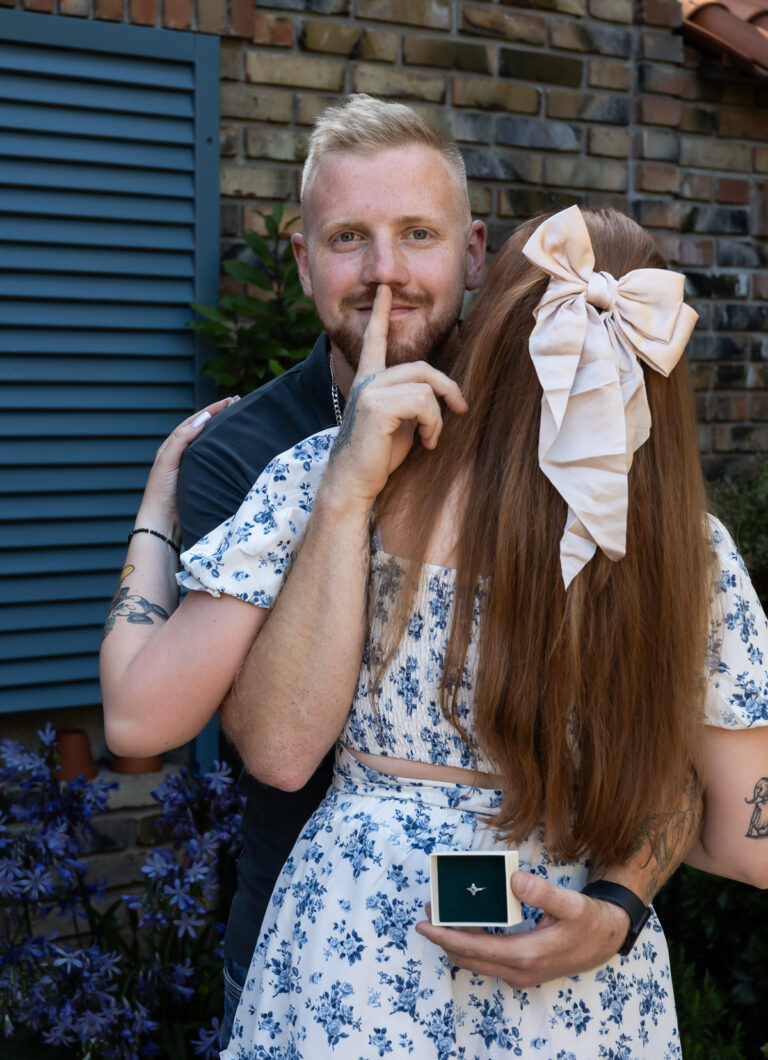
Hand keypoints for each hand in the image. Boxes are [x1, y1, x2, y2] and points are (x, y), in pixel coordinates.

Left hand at [135, 397, 237, 539]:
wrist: (164, 523)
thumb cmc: (161, 493)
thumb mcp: (168, 462)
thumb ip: (181, 440)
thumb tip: (201, 419)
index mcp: (173, 446)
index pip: (196, 421)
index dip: (213, 409)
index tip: (231, 400)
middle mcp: (184, 454)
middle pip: (205, 429)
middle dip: (221, 416)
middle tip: (240, 405)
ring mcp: (194, 467)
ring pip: (212, 444)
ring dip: (224, 431)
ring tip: (241, 421)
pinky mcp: (203, 479)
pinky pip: (216, 460)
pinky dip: (225, 450)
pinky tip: (236, 449)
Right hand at [324, 285, 466, 506]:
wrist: (354, 483)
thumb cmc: (377, 457)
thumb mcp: (400, 423)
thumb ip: (412, 401)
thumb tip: (442, 395)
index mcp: (369, 381)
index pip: (375, 341)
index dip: (380, 314)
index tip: (384, 290)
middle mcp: (367, 381)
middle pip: (423, 368)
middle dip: (448, 389)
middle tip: (460, 409)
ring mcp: (370, 391)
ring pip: (426, 388)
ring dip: (439, 417)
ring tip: (431, 438)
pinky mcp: (377, 407)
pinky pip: (424, 403)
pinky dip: (434, 424)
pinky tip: (426, 443)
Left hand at [414, 870, 630, 988]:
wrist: (608, 939)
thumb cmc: (590, 921)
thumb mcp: (571, 904)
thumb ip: (543, 892)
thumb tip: (513, 880)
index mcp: (527, 955)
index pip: (476, 949)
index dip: (446, 937)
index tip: (424, 925)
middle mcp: (519, 970)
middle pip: (470, 958)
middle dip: (444, 938)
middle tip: (425, 914)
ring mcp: (520, 973)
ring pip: (477, 961)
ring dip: (456, 942)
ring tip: (439, 917)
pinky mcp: (523, 969)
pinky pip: (488, 959)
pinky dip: (471, 945)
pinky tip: (465, 927)